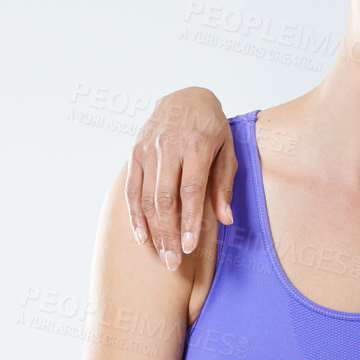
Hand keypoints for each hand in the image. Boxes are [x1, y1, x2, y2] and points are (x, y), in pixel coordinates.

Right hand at [125, 87, 233, 269]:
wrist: (184, 97)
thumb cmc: (212, 128)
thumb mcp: (227, 150)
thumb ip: (224, 184)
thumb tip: (225, 219)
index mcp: (196, 145)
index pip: (191, 190)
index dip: (189, 221)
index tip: (190, 247)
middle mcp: (169, 147)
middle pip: (165, 198)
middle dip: (169, 233)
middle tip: (174, 262)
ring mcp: (148, 150)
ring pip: (146, 197)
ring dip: (153, 230)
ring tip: (162, 255)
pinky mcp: (134, 153)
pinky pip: (131, 189)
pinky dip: (134, 214)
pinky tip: (142, 236)